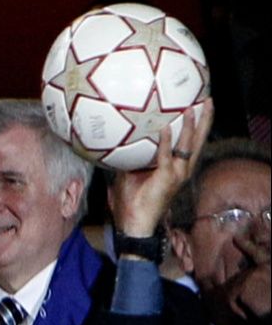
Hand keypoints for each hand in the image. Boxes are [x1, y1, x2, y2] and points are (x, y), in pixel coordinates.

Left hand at [112, 99, 211, 237]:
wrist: (135, 223)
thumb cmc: (132, 201)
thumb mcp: (130, 173)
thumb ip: (131, 157)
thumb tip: (118, 139)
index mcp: (177, 167)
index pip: (190, 142)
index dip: (195, 125)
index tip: (197, 106)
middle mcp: (182, 169)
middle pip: (198, 140)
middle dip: (204, 120)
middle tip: (207, 100)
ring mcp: (177, 174)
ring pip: (189, 145)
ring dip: (192, 126)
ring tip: (194, 108)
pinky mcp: (167, 179)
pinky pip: (166, 157)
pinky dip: (166, 142)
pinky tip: (165, 128)